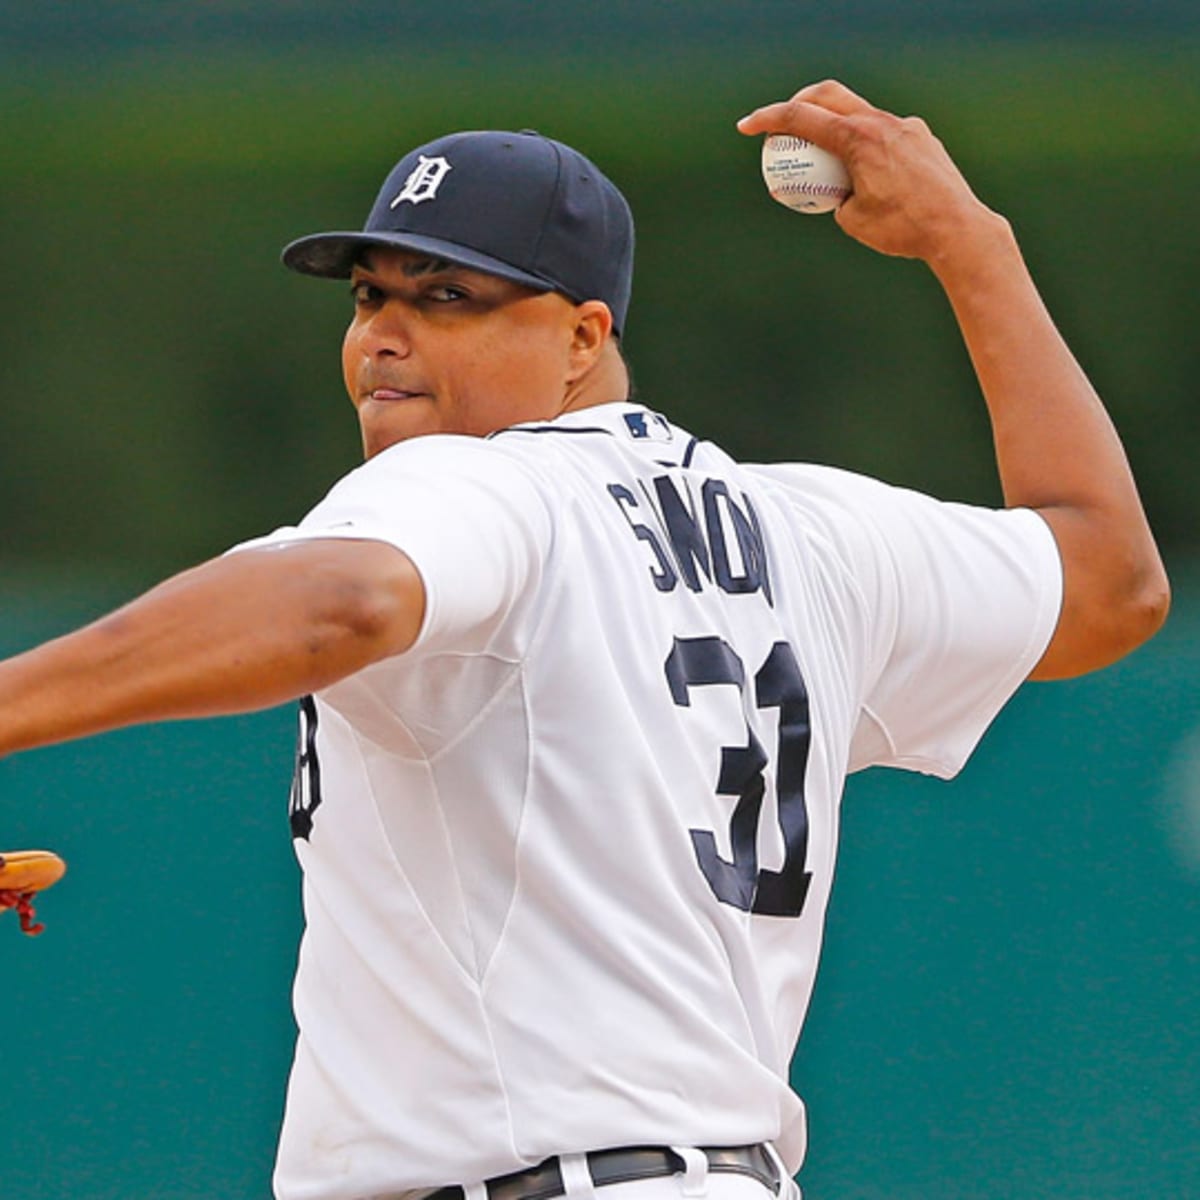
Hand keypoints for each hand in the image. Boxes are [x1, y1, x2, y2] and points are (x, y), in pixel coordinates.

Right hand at [738, 80, 1002, 263]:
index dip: (768, 119)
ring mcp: (904, 126)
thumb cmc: (902, 229)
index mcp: (857, 138)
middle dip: (799, 103)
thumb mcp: (852, 221)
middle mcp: (881, 122)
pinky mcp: (921, 137)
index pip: (802, 117)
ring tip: (826, 157)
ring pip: (859, 112)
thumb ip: (837, 198)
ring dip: (835, 124)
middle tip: (783, 124)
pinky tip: (868, 173)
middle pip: (829, 95)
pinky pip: (884, 132)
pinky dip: (864, 144)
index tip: (747, 127)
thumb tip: (836, 193)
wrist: (956, 228)